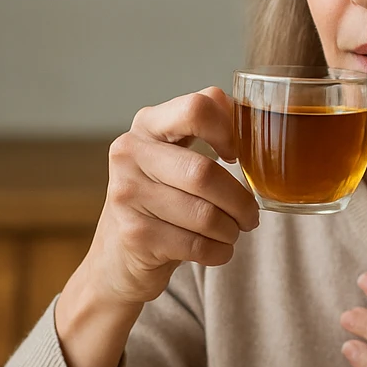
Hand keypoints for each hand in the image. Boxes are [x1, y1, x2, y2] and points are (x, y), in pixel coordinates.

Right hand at [55, 87, 259, 366]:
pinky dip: (219, 252)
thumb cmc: (160, 198)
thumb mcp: (174, 155)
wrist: (115, 257)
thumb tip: (240, 109)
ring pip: (205, 215)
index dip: (229, 131)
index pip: (196, 109)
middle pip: (205, 172)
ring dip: (231, 230)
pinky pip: (197, 245)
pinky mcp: (134, 235)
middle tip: (250, 215)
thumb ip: (205, 125)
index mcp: (147, 124)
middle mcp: (129, 154)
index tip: (237, 155)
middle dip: (240, 201)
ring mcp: (127, 195)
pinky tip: (217, 250)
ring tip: (231, 232)